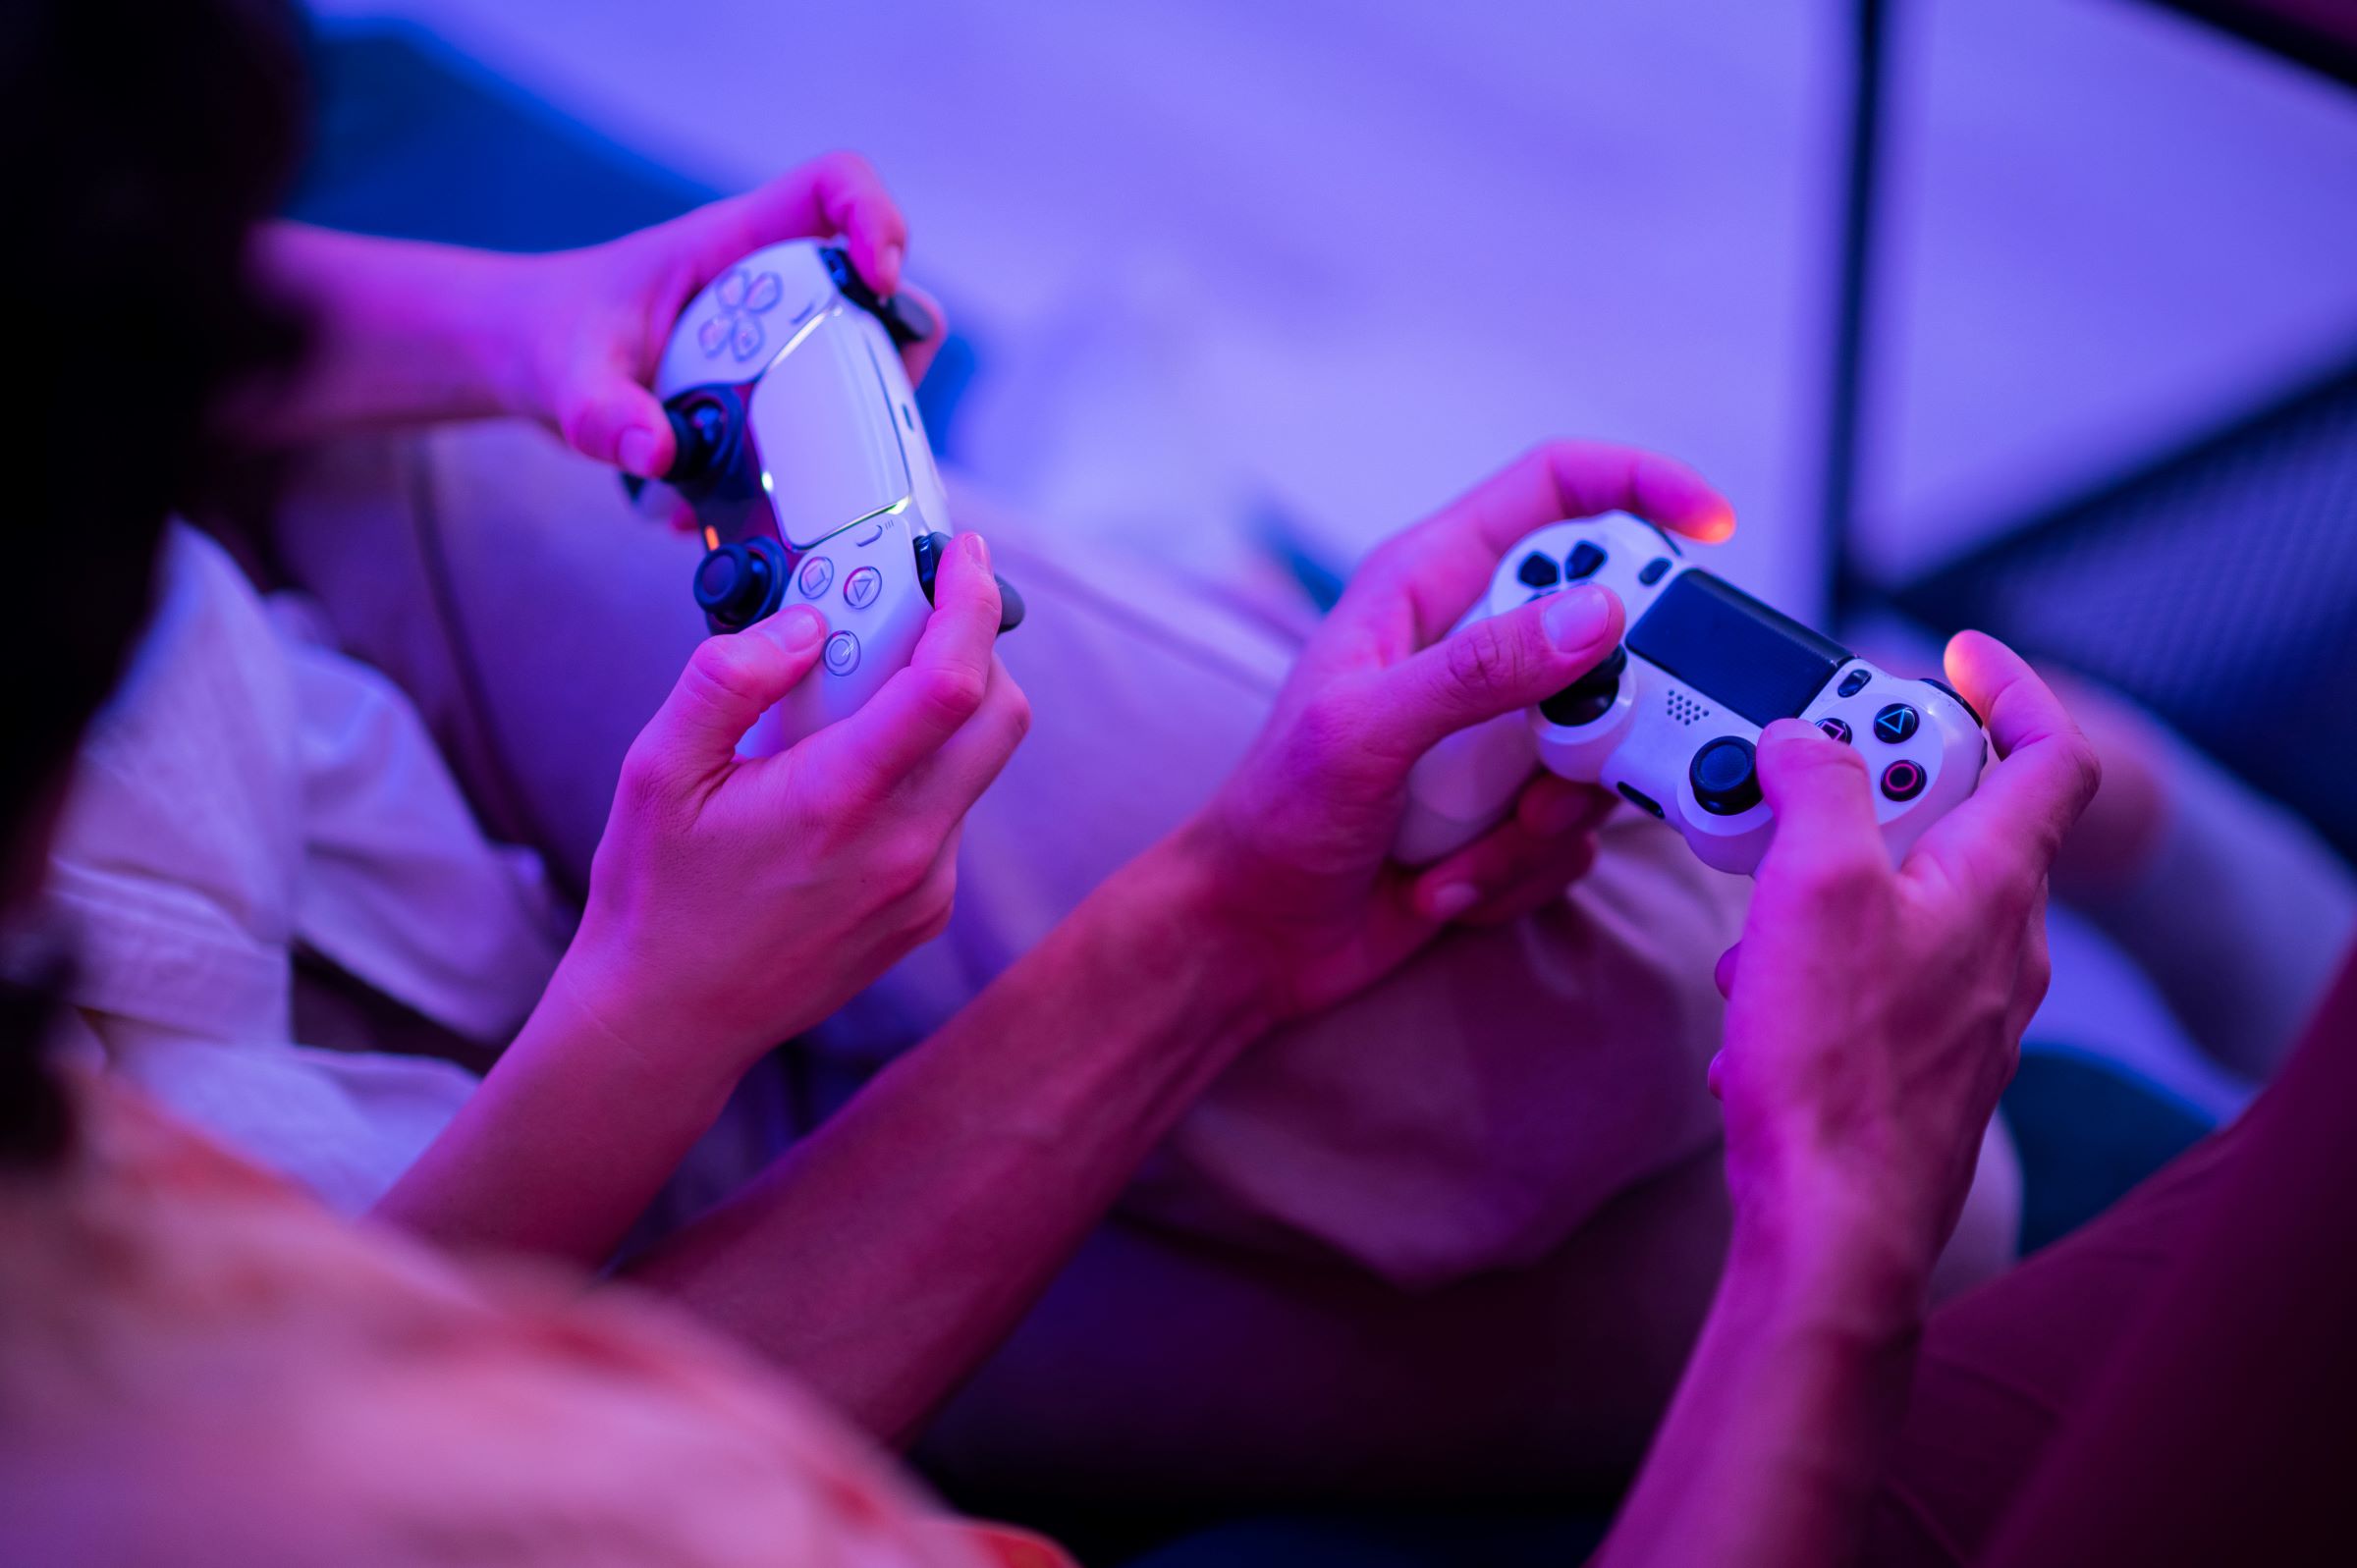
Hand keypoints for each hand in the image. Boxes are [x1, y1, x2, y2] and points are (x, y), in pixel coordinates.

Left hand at [496, 152, 944, 478]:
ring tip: (814, 476)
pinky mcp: (772, 389)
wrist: (523, 361)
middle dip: (894, 348)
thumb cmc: (546, 336)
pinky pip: (824, 420)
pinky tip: (753, 507)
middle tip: (872, 406)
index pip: (832, 188)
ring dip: (858, 421)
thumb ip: (601, 413)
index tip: (879, 281)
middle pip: (880, 291)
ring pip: (864, 362)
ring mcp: (780, 338)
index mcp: (733, 246)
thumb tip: (658, 452)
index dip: (876, 219)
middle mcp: (772, 285)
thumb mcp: (564, 376)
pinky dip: (810, 468)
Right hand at [557, 532, 1027, 1085]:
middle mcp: (903, 848)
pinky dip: (919, 775)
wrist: (671, 1019)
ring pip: (977, 766)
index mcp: (838, 802)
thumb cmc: (657, 893)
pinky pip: (950, 816)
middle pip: (999, 716)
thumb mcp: (656, 769)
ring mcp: (925, 887)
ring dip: (939, 714)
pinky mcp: (927, 913)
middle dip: (975, 647)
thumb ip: (728, 679)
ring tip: (848, 711)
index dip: (972, 603)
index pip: (950, 684)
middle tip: (915, 618)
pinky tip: (842, 786)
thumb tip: (807, 624)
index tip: (964, 556)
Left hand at [1173, 442, 1735, 1020]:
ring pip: (1608, 748)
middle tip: (1551, 765)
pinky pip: (1582, 830)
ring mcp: (1501, 731)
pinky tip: (1439, 881)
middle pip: (1613, 635)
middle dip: (1600, 716)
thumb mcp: (1366, 731)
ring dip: (1540, 818)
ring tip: (1454, 846)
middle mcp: (1475, 647)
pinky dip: (1516, 868)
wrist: (1255, 939)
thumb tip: (1600, 616)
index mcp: (1426, 587)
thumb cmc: (1276, 817)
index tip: (1714, 528)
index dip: (1641, 486)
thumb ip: (1480, 671)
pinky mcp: (1517, 807)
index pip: (1555, 492)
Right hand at [1709, 633, 2100, 1296]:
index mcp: (1996, 882)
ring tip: (1754, 892)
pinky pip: (1877, 964)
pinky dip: (1815, 948)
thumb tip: (1799, 740)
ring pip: (1908, 892)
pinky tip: (1753, 986)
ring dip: (1827, 870)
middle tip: (1796, 772)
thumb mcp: (1810, 885)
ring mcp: (1965, 1004)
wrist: (1830, 1220)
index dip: (2010, 690)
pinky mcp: (1920, 1055)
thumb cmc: (1834, 1066)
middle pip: (1962, 816)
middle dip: (1871, 780)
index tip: (1951, 657)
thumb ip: (1812, 785)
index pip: (2051, 755)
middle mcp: (2001, 942)